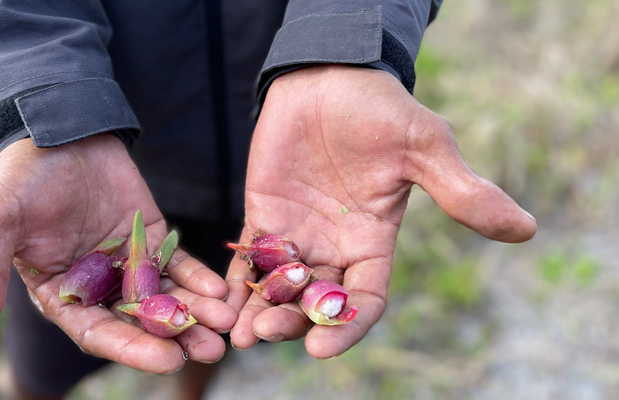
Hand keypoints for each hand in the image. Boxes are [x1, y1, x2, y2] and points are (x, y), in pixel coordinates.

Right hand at [0, 134, 235, 372]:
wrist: (55, 129)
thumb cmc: (18, 179)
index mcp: (60, 296)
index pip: (97, 332)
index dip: (131, 348)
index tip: (167, 360)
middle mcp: (97, 288)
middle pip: (140, 322)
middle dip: (176, 337)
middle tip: (212, 351)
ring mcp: (127, 264)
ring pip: (166, 297)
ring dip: (197, 313)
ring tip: (227, 323)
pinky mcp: (152, 238)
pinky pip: (179, 263)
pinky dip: (200, 277)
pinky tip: (222, 289)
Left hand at [226, 65, 536, 357]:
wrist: (330, 78)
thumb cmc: (381, 110)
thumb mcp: (426, 148)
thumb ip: (462, 192)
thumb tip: (526, 229)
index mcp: (375, 241)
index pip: (365, 299)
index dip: (347, 324)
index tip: (322, 346)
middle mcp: (337, 246)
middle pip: (316, 300)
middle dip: (293, 320)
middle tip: (268, 331)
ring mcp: (299, 233)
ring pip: (280, 286)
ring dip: (262, 310)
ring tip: (242, 333)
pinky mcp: (265, 215)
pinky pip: (249, 256)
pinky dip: (238, 280)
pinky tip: (221, 300)